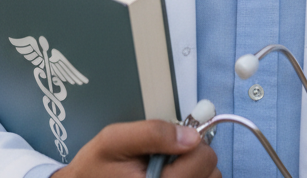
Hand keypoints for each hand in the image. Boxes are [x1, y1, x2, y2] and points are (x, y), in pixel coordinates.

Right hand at [55, 119, 219, 177]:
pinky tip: (170, 176)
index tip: (175, 141)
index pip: (202, 159)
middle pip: (211, 173)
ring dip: (194, 172)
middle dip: (194, 158)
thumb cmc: (95, 168)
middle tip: (168, 156)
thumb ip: (152, 133)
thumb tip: (190, 135)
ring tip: (167, 168)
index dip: (192, 142)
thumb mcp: (114, 139)